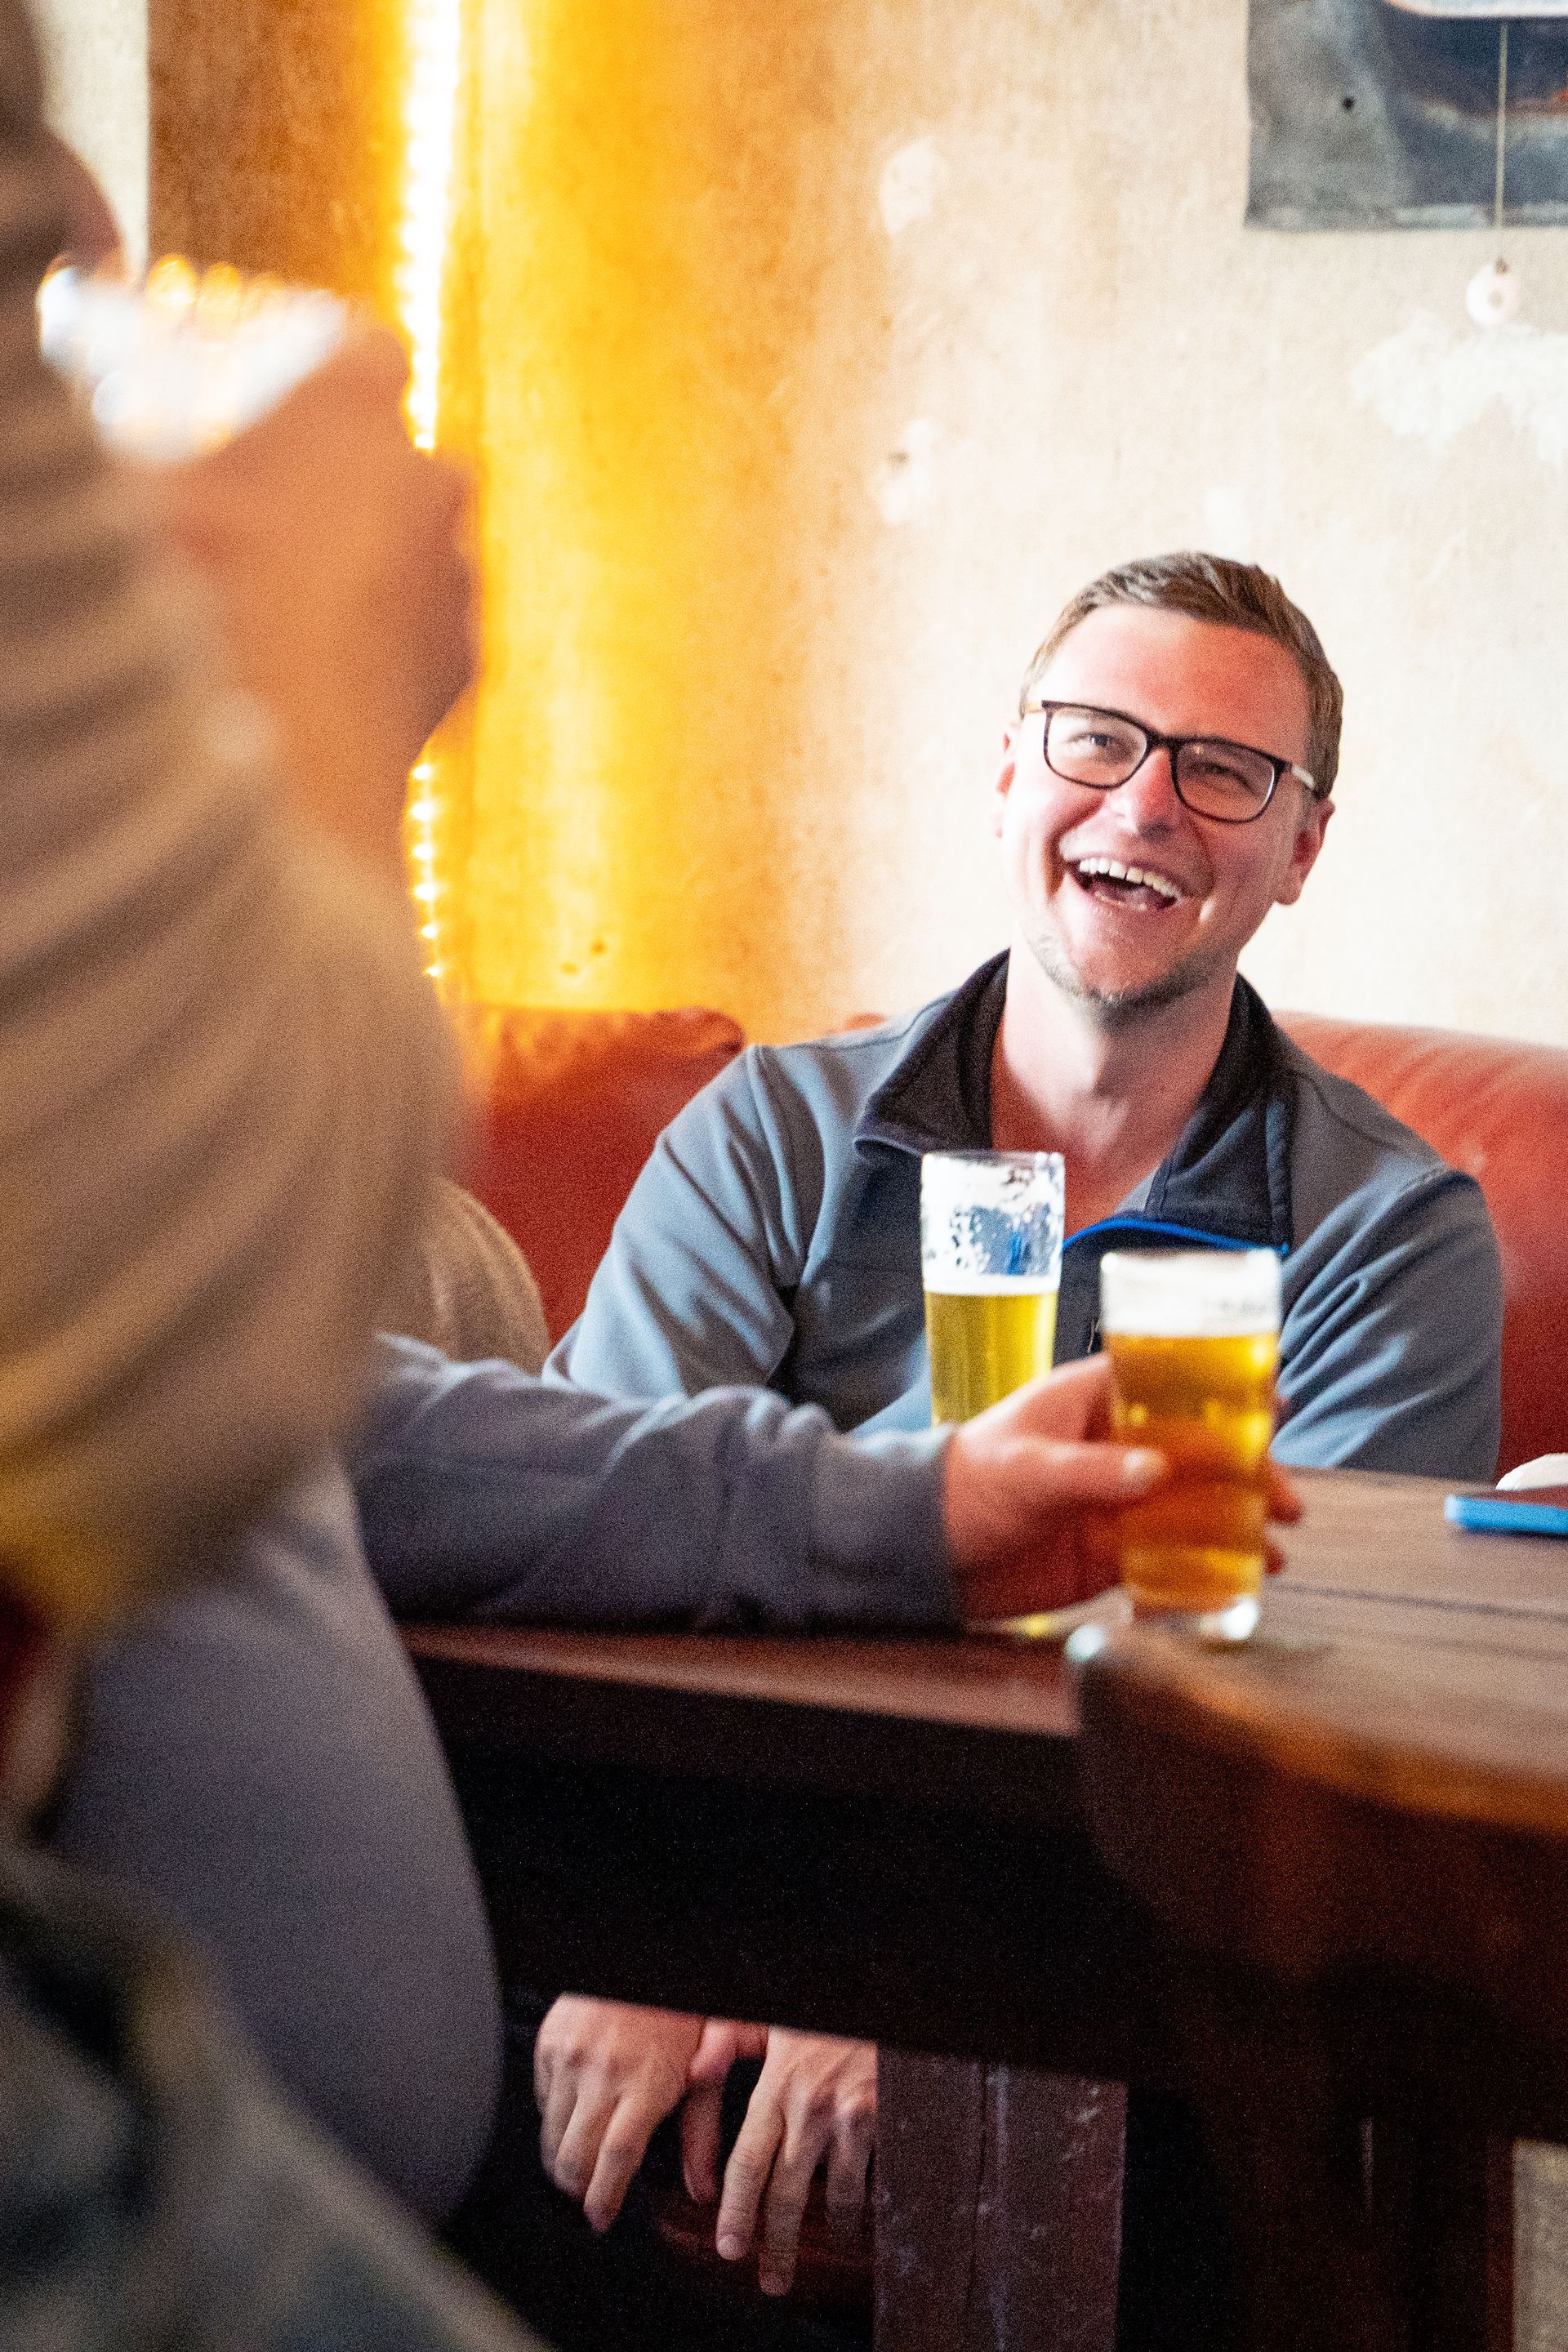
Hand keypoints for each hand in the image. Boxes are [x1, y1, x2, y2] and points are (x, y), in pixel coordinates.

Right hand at [153, 326, 475, 888]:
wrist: (279, 758)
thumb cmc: (195, 602)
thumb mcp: (129, 496)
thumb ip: (132, 448)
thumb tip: (110, 421)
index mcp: (350, 403)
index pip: (360, 349)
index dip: (324, 372)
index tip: (288, 398)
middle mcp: (428, 476)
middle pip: (389, 456)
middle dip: (340, 482)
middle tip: (272, 517)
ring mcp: (456, 573)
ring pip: (413, 547)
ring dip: (368, 568)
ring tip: (289, 609)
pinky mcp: (464, 662)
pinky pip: (423, 632)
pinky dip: (383, 644)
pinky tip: (323, 670)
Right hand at [533, 1997, 703, 2232]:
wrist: (646, 1957)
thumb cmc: (679, 2010)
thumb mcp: (705, 2067)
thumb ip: (701, 2132)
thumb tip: (701, 2187)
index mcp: (646, 2082)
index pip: (614, 2159)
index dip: (603, 2198)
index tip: (601, 2217)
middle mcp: (603, 2071)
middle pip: (574, 2156)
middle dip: (578, 2189)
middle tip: (587, 2195)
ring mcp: (571, 2056)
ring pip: (551, 2134)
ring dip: (562, 2160)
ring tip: (577, 2166)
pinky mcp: (550, 2042)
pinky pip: (543, 2099)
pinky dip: (554, 2118)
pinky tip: (574, 2117)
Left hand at [682, 2024, 876, 2296]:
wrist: (876, 1992)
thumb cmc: (818, 2008)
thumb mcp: (763, 2016)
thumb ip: (724, 2045)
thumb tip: (694, 2072)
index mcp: (775, 2085)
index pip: (747, 2165)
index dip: (737, 2213)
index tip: (731, 2248)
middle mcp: (810, 2106)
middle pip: (786, 2192)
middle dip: (777, 2245)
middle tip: (772, 2280)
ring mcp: (851, 2114)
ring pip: (836, 2193)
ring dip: (832, 2231)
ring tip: (832, 2248)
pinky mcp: (884, 2117)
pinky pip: (872, 2175)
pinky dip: (869, 2204)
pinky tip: (867, 2221)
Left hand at [942, 1356, 1300, 1622]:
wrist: (926, 1552)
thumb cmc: (964, 1485)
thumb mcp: (1027, 1470)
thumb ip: (1091, 1472)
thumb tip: (1157, 1473)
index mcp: (1093, 1402)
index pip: (1169, 1381)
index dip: (1224, 1388)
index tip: (1273, 1403)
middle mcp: (1115, 1448)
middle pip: (1199, 1451)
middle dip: (1248, 1473)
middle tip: (1286, 1501)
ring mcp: (1117, 1501)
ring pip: (1193, 1507)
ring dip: (1236, 1525)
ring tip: (1277, 1552)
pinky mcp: (1110, 1552)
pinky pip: (1168, 1560)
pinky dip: (1202, 1572)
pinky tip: (1234, 1586)